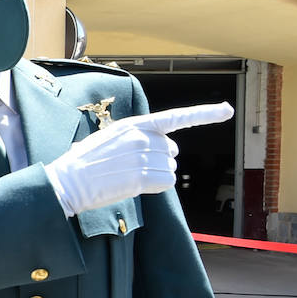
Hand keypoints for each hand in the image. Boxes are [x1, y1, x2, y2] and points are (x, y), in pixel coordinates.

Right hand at [45, 102, 233, 216]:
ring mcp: (143, 156)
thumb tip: (164, 149)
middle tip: (132, 168)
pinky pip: (166, 182)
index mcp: (133, 124)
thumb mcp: (109, 139)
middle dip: (159, 160)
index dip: (204, 114)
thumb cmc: (85, 163)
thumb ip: (136, 138)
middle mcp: (141, 136)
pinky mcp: (142, 176)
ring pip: (170, 168)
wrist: (69, 181)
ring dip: (156, 177)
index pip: (175, 117)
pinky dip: (155, 187)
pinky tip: (135, 186)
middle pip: (171, 150)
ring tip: (128, 178)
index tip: (227, 110)